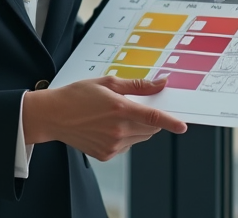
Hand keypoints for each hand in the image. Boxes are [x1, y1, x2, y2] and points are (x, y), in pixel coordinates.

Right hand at [22, 77, 186, 160]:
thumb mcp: (108, 83)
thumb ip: (138, 85)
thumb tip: (161, 83)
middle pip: (149, 129)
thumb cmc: (78, 95)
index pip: (153, 118)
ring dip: (137, 128)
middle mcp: (118, 130)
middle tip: (132, 106)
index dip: (171, 122)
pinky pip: (127, 146)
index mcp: (120, 109)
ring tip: (114, 116)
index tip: (183, 126)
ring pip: (139, 138)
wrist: (53, 115)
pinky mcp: (106, 154)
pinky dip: (125, 137)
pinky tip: (107, 127)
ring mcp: (113, 145)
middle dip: (149, 118)